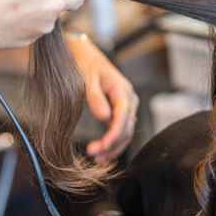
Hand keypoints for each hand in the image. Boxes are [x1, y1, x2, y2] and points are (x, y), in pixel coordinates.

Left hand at [70, 37, 138, 163]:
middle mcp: (130, 100)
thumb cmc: (85, 65)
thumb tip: (104, 117)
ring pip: (126, 133)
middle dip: (113, 146)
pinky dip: (114, 143)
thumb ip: (95, 98)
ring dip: (114, 148)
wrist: (85, 55)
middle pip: (127, 129)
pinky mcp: (121, 111)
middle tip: (95, 157)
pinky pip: (122, 130)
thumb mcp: (87, 79)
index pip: (123, 118)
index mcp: (123, 91)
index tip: (101, 148)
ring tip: (98, 160)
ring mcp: (127, 107)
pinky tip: (104, 152)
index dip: (114, 136)